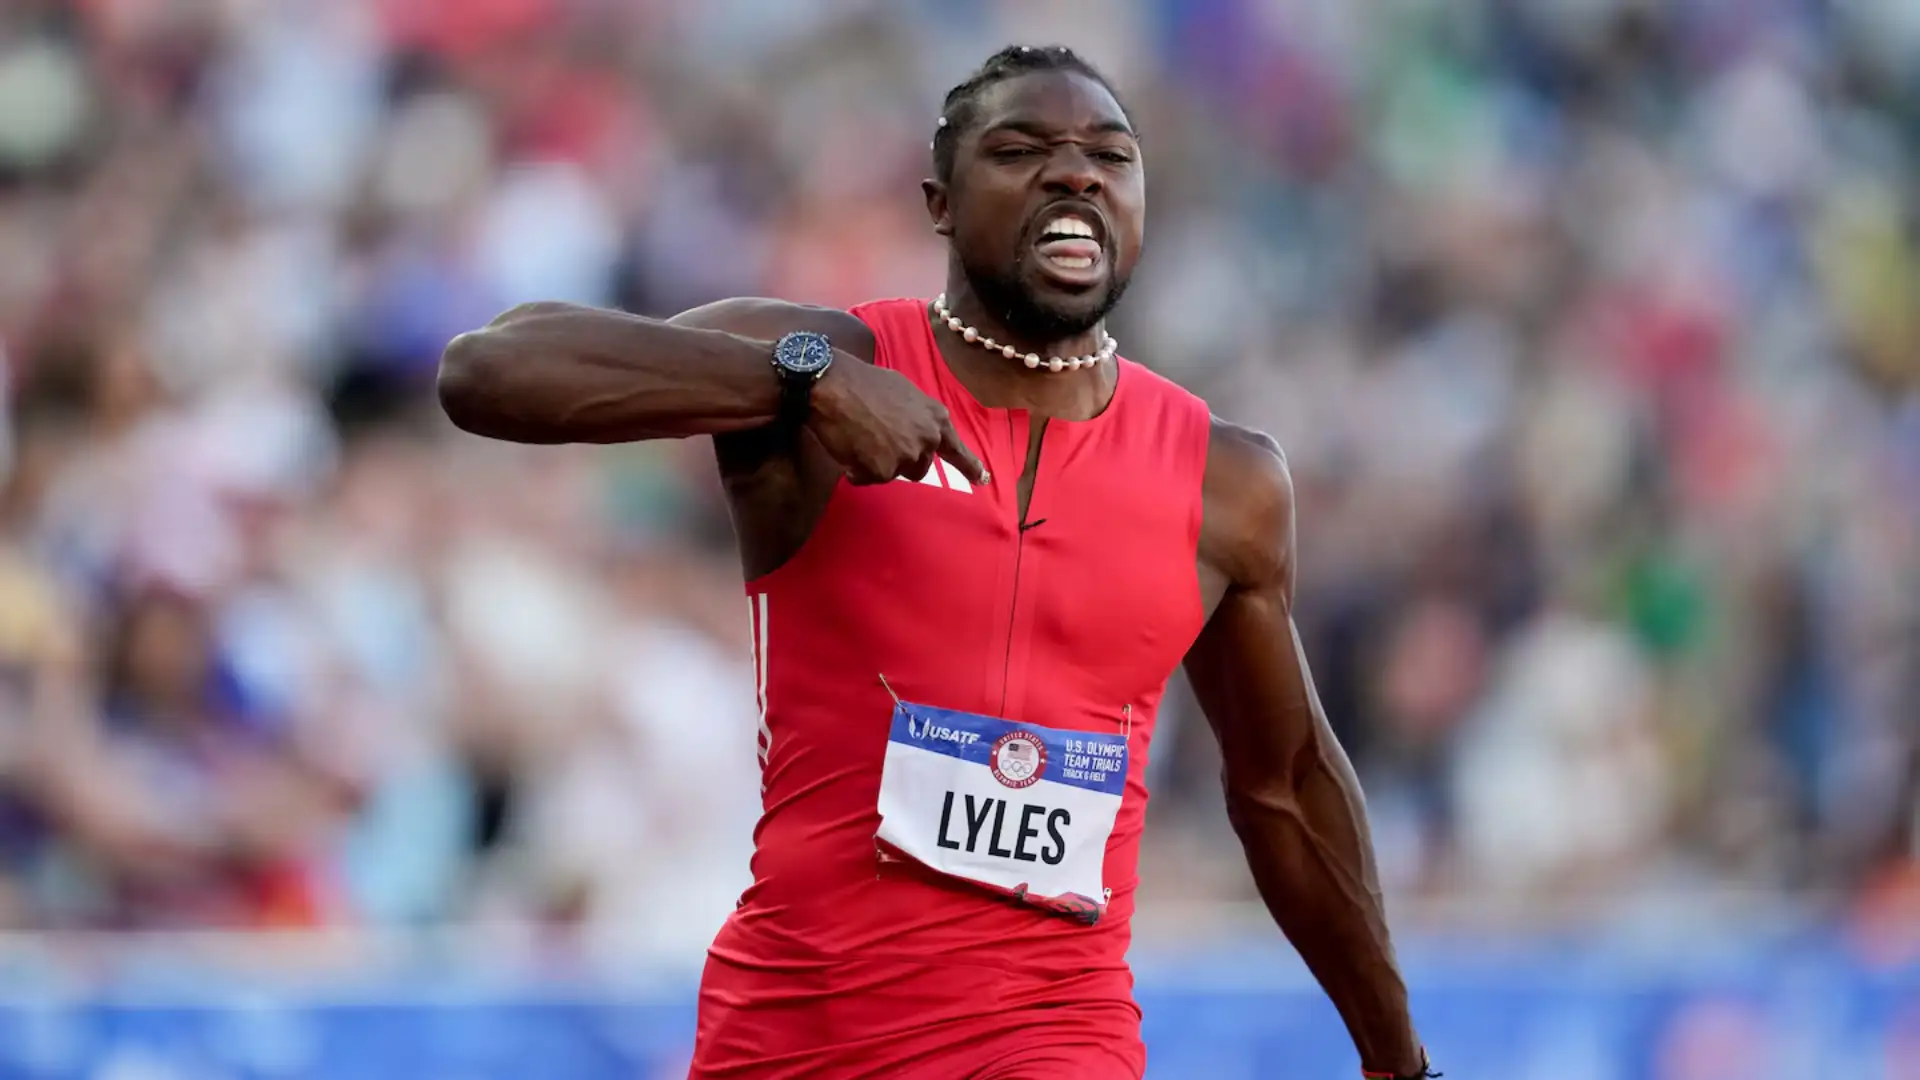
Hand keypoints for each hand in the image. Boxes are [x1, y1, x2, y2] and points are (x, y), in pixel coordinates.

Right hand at [807, 359, 989, 486]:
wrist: (833, 385)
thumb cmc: (865, 383)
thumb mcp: (904, 392)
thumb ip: (918, 417)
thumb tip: (914, 430)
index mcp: (936, 419)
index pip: (957, 450)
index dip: (969, 466)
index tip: (981, 479)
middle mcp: (927, 440)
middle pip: (918, 467)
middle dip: (899, 459)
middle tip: (876, 439)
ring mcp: (906, 457)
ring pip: (892, 473)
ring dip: (877, 463)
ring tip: (859, 437)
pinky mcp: (882, 471)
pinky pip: (867, 478)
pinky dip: (856, 468)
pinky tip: (848, 445)